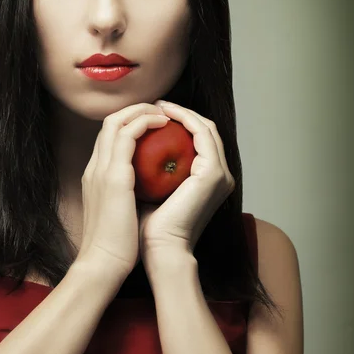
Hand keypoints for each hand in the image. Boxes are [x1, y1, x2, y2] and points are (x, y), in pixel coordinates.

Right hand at [76, 102, 169, 281]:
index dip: (131, 124)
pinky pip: (128, 133)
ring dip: (142, 110)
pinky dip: (145, 122)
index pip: (109, 138)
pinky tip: (165, 124)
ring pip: (116, 120)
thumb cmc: (116, 246)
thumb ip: (128, 196)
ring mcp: (101, 169)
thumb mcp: (119, 213)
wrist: (103, 265)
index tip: (153, 125)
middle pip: (110, 122)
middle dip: (136, 110)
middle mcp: (95, 167)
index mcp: (95, 176)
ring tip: (165, 113)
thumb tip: (151, 190)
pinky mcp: (113, 175)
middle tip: (161, 112)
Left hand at [137, 100, 235, 262]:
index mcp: (207, 181)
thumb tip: (133, 145)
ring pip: (205, 128)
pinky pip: (202, 134)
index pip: (197, 142)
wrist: (158, 249)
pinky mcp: (214, 173)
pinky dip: (184, 119)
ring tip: (158, 105)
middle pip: (204, 131)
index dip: (178, 123)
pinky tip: (163, 114)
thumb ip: (150, 169)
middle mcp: (219, 176)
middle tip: (155, 104)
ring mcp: (220, 174)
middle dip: (180, 113)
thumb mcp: (150, 190)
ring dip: (182, 112)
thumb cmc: (148, 227)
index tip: (151, 114)